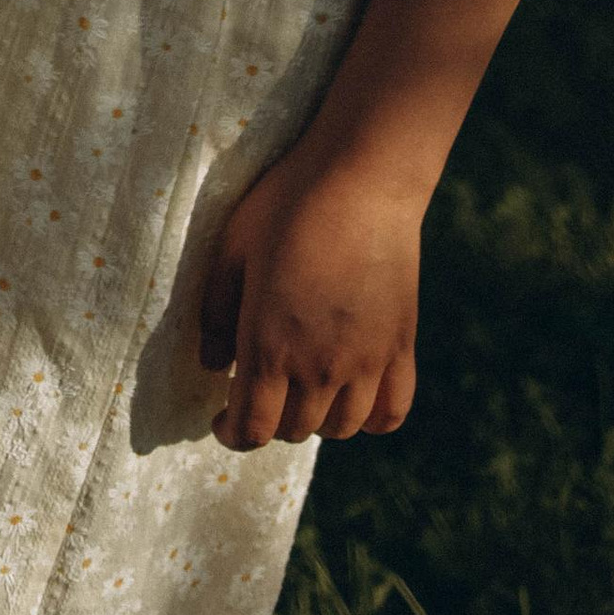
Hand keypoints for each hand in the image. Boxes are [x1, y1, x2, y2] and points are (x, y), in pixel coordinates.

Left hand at [198, 141, 421, 449]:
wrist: (361, 180)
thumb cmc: (287, 204)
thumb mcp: (231, 249)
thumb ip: (216, 313)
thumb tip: (213, 364)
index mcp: (270, 346)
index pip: (251, 429)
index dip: (232, 434)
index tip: (223, 420)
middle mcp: (319, 368)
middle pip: (292, 431)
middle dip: (269, 419)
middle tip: (260, 389)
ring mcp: (365, 362)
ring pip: (339, 428)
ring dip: (315, 420)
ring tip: (303, 391)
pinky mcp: (400, 348)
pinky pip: (391, 414)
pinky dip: (371, 419)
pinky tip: (353, 397)